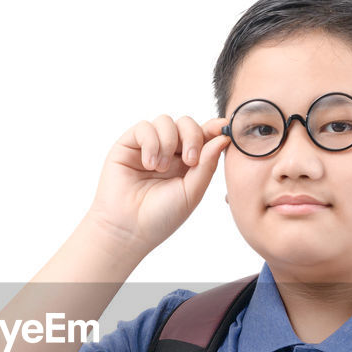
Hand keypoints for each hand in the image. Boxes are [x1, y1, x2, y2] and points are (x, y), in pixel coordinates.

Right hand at [86, 115, 231, 257]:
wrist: (128, 229)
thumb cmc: (161, 217)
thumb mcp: (192, 192)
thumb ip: (207, 165)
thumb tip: (223, 137)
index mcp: (187, 163)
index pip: (203, 136)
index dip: (214, 128)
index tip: (223, 128)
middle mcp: (169, 152)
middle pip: (186, 124)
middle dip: (192, 136)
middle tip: (190, 161)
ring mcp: (148, 147)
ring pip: (165, 121)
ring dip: (168, 142)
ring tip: (161, 169)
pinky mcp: (128, 144)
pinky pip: (144, 127)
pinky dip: (150, 143)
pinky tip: (148, 165)